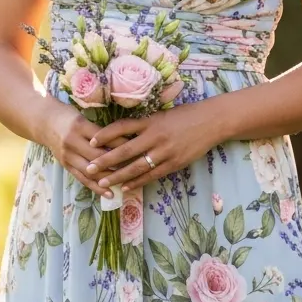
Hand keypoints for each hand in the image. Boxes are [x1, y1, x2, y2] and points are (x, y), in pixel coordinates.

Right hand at [42, 102, 133, 198]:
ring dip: (109, 178)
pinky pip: (82, 179)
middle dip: (117, 163)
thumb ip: (99, 129)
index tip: (137, 148)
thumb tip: (124, 138)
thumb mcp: (82, 117)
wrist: (43, 122)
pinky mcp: (65, 165)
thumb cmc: (67, 116)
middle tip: (135, 167)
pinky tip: (109, 194)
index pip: (104, 138)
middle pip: (98, 157)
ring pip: (91, 171)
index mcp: (79, 126)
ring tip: (125, 183)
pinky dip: (96, 187)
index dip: (121, 144)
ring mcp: (67, 156)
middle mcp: (72, 142)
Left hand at [83, 102, 219, 191]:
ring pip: (136, 166)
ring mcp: (165, 151)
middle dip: (106, 160)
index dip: (105, 134)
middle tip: (89, 167)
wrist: (211, 121)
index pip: (122, 126)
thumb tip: (123, 132)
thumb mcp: (162, 114)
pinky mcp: (174, 163)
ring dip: (118, 176)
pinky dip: (138, 182)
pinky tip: (126, 187)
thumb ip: (145, 124)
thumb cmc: (186, 116)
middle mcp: (155, 135)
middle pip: (125, 150)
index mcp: (151, 120)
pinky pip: (152, 175)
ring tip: (103, 182)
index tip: (91, 141)